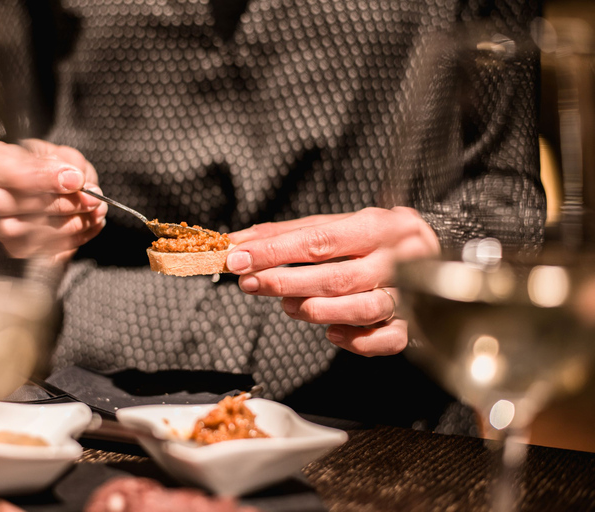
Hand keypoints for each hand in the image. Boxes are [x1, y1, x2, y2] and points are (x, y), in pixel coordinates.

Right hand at [0, 139, 107, 264]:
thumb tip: (76, 182)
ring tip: (95, 211)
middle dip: (56, 204)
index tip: (75, 179)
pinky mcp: (12, 247)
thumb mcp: (64, 155)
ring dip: (67, 223)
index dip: (38, 176)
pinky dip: (71, 238)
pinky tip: (90, 225)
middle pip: (3, 204)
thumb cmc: (56, 167)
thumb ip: (69, 164)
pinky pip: (36, 250)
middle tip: (90, 198)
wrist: (61, 187)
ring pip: (19, 231)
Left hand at [225, 207, 439, 355]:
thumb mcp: (334, 226)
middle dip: (286, 282)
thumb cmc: (374, 240)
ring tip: (288, 306)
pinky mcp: (415, 325)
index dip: (275, 251)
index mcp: (376, 225)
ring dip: (318, 311)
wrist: (436, 253)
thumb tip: (238, 241)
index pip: (319, 240)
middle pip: (338, 276)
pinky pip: (389, 340)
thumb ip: (287, 235)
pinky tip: (332, 334)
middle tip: (252, 284)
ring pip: (364, 309)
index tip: (240, 258)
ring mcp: (410, 293)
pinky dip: (356, 341)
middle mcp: (398, 257)